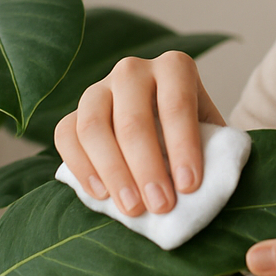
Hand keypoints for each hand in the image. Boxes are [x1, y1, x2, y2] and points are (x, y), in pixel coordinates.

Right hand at [54, 51, 224, 216]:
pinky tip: (101, 195)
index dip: (183, 147)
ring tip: (132, 208)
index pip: (177, 105)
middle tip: (161, 205)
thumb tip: (209, 188)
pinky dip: (80, 167)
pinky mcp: (73, 113)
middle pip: (132, 120)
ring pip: (93, 127)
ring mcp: (98, 89)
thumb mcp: (210, 134)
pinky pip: (65, 136)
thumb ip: (211, 152)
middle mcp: (133, 70)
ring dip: (113, 172)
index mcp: (174, 67)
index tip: (189, 186)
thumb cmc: (192, 135)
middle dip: (147, 167)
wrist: (162, 127)